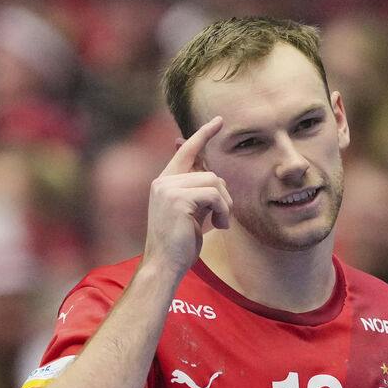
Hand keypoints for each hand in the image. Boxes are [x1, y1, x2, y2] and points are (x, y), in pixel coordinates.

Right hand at [144, 116, 230, 278]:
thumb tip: (215, 175)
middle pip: (210, 172)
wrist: (164, 265)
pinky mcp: (177, 198)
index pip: (186, 150)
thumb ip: (199, 192)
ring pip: (214, 182)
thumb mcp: (191, 213)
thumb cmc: (180, 244)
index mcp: (164, 182)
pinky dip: (223, 210)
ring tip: (222, 223)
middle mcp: (163, 181)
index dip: (203, 135)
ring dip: (225, 205)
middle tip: (224, 216)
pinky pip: (214, 194)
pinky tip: (220, 226)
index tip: (219, 121)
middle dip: (224, 194)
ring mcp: (168, 188)